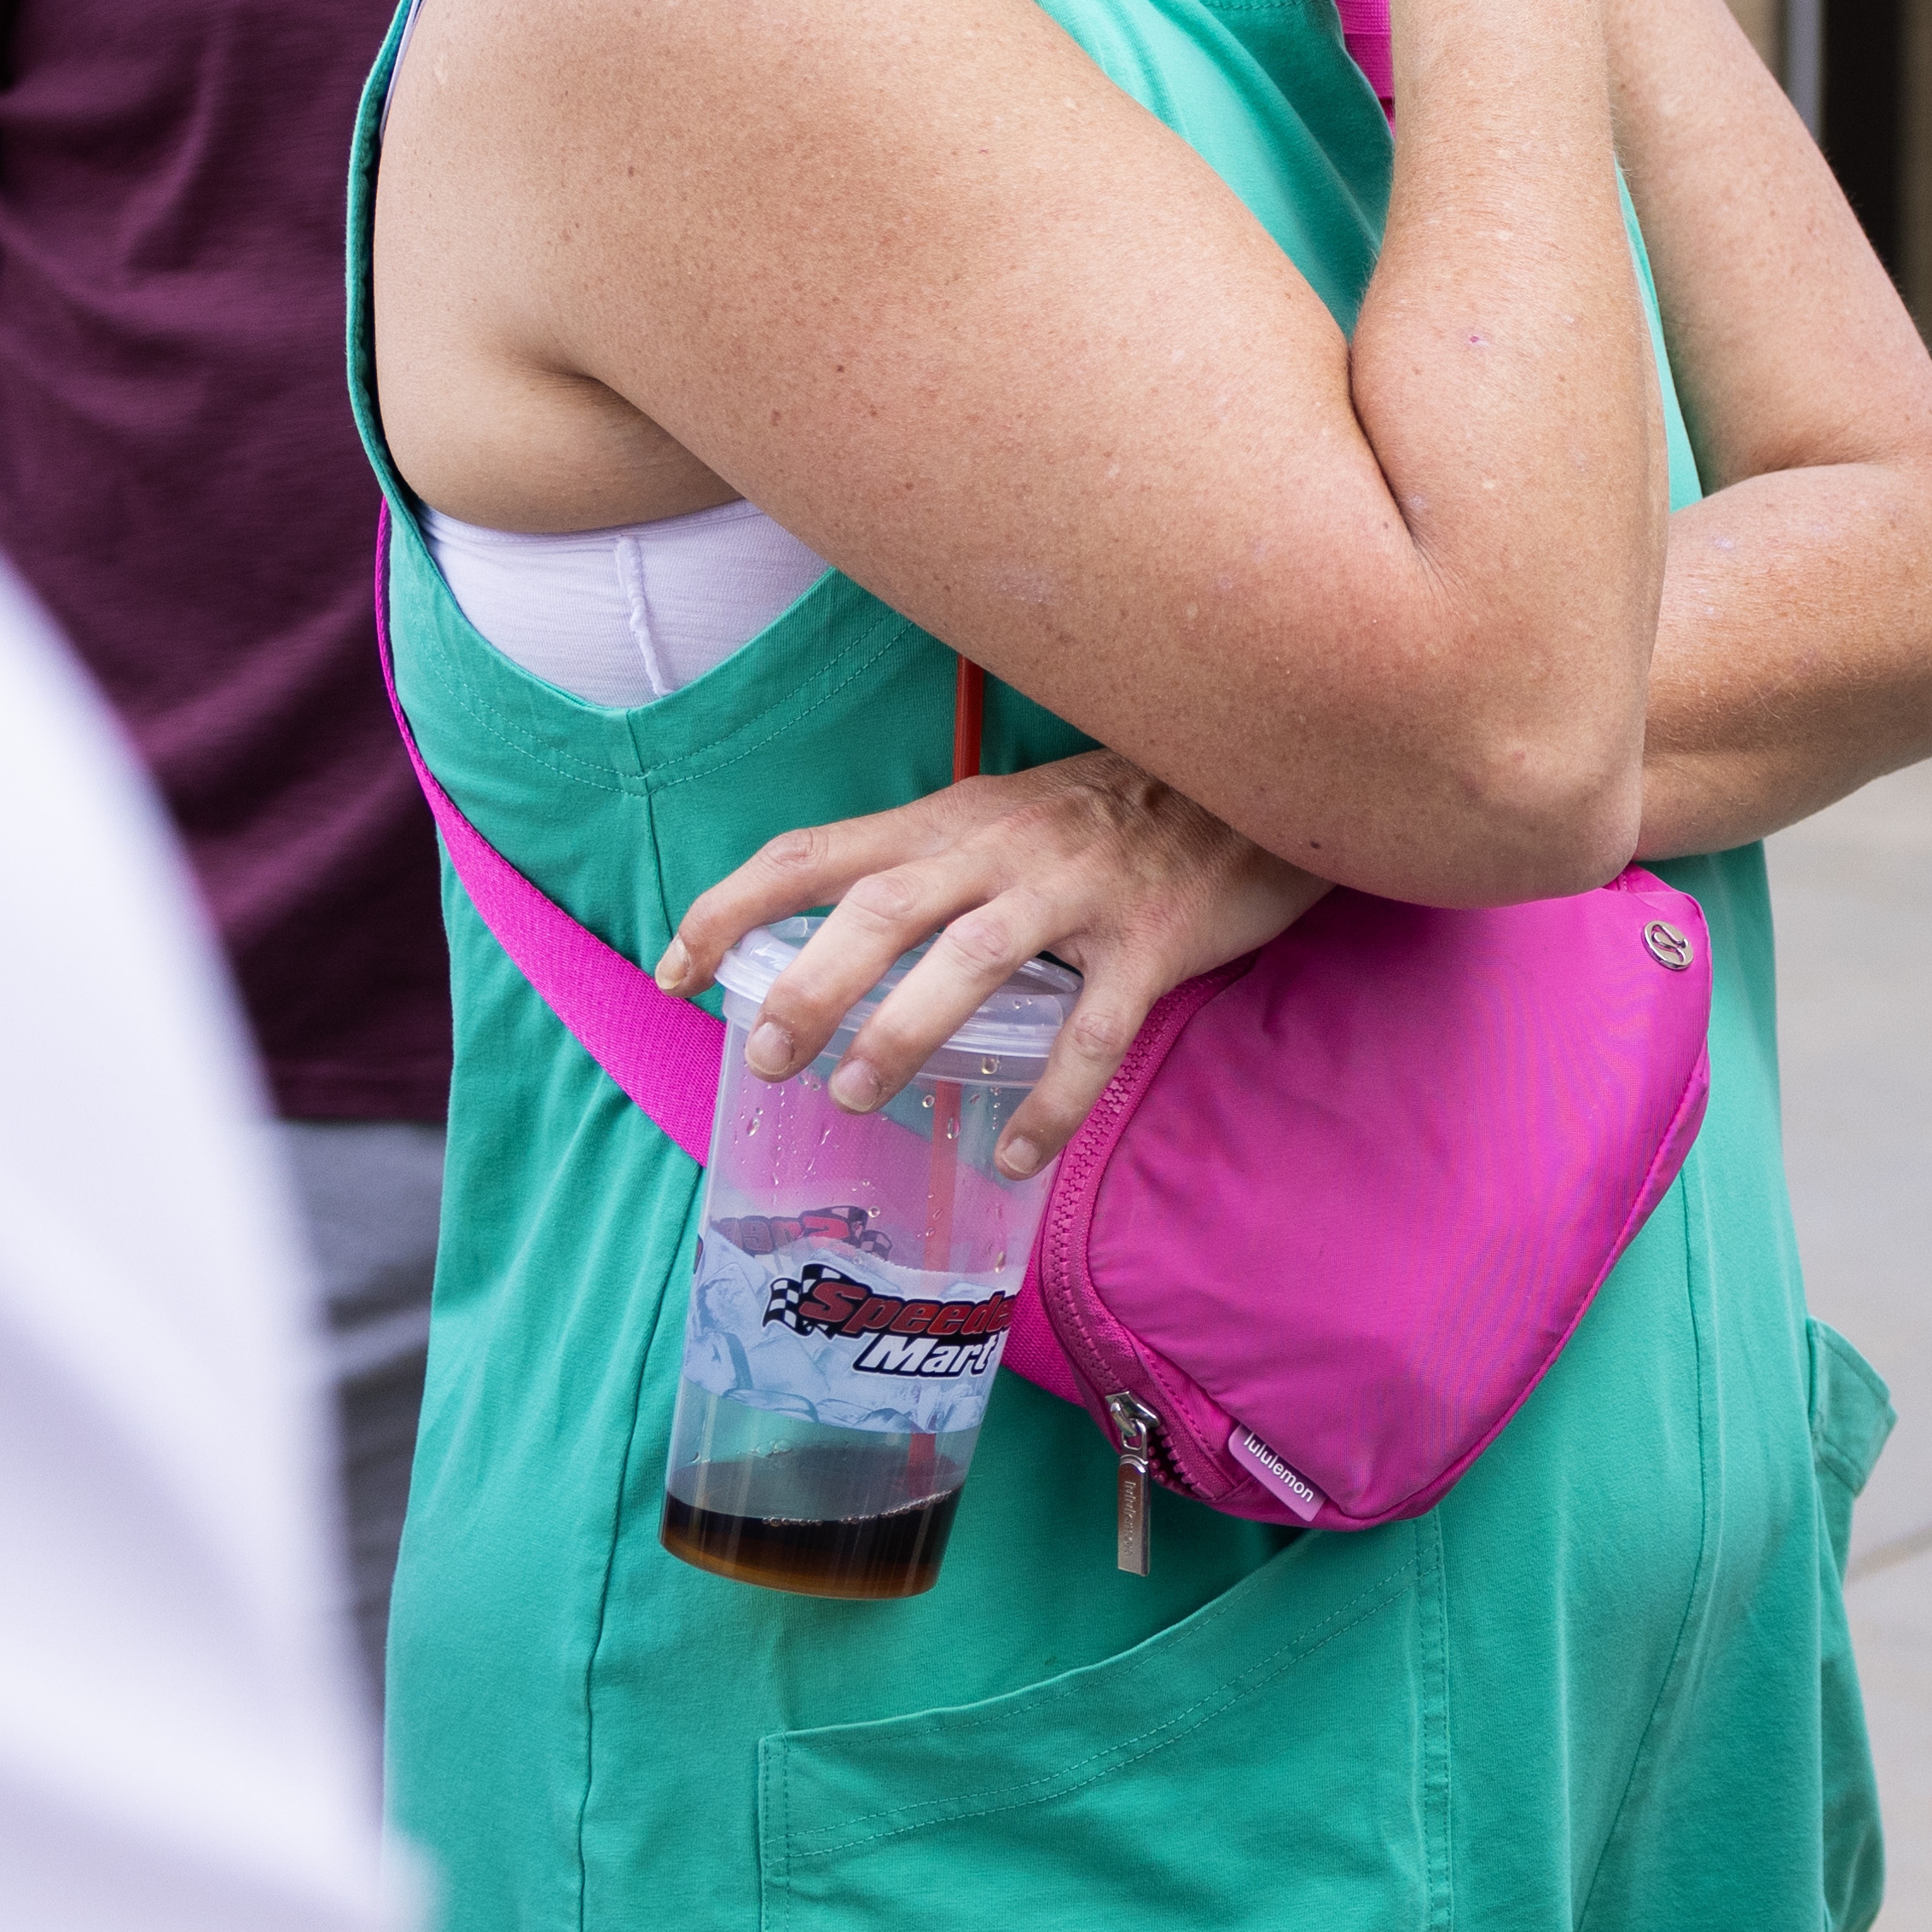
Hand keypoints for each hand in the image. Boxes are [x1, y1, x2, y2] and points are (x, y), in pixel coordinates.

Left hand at [658, 749, 1326, 1171]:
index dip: (730, 907)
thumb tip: (843, 950)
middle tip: (765, 1056)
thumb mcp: (1011, 814)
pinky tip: (1013, 1156)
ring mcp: (1079, 893)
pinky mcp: (1153, 942)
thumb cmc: (1123, 811)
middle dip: (806, 980)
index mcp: (953, 819)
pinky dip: (1050, 1102)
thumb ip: (936, 864)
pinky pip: (1092, 1034)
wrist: (1261, 775)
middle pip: (879, 906)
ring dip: (903, 1031)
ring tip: (854, 1096)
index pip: (813, 851)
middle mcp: (1002, 846)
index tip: (670, 969)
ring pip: (971, 960)